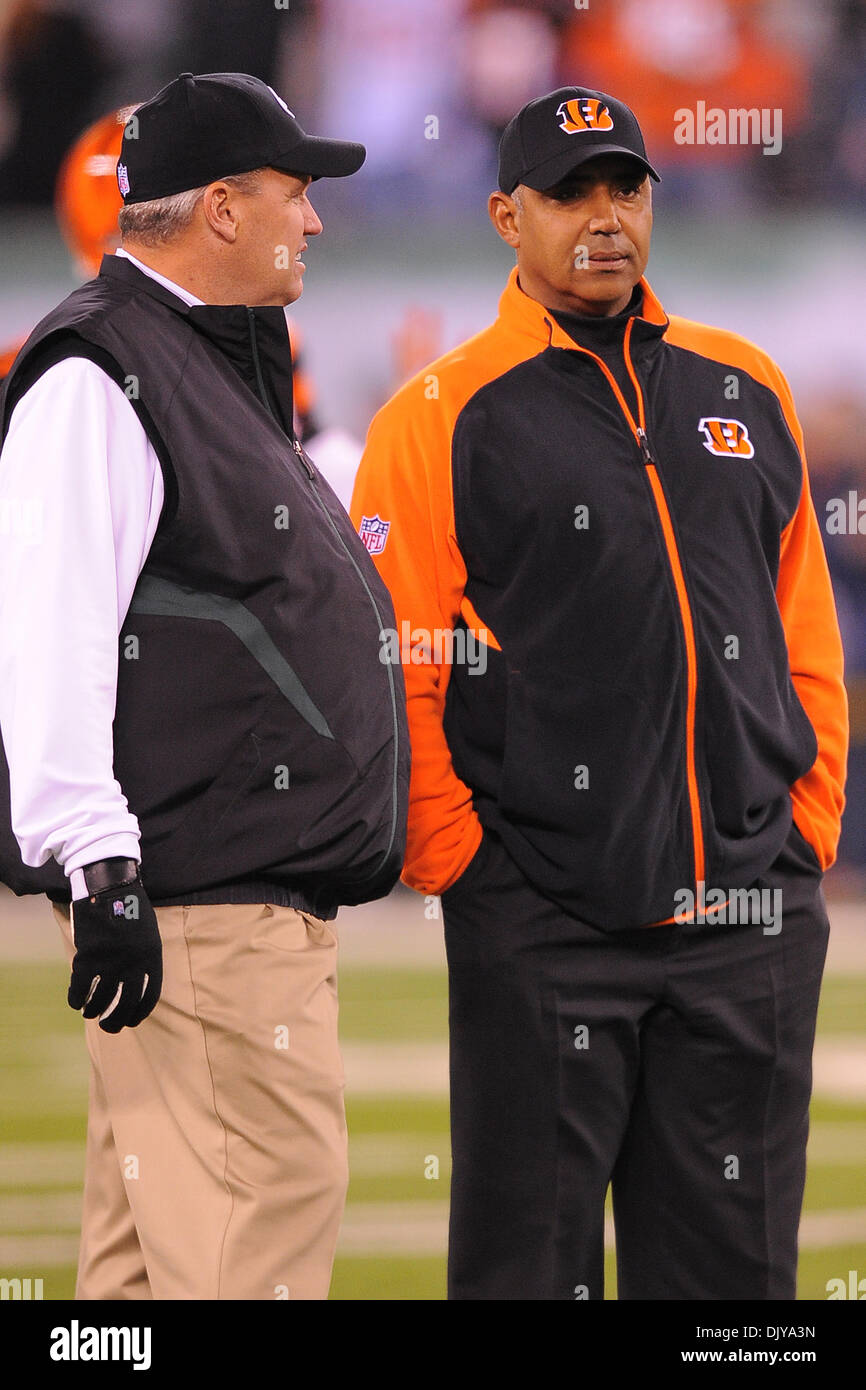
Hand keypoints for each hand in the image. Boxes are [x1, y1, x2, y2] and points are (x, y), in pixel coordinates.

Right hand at [68, 865, 161, 1032]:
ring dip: (93, 1010)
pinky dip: (76, 999)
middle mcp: (133, 965)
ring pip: (100, 1000)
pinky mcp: (88, 957)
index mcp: (152, 958)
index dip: (138, 1013)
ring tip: (90, 1013)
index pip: (148, 997)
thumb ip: (143, 959)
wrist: (110, 886)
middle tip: (108, 1027)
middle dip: (115, 1021)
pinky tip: (75, 1002)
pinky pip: (80, 988)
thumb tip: (133, 985)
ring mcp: (110, 962)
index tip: (131, 1022)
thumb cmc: (130, 907)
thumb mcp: (148, 934)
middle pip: (124, 1005)